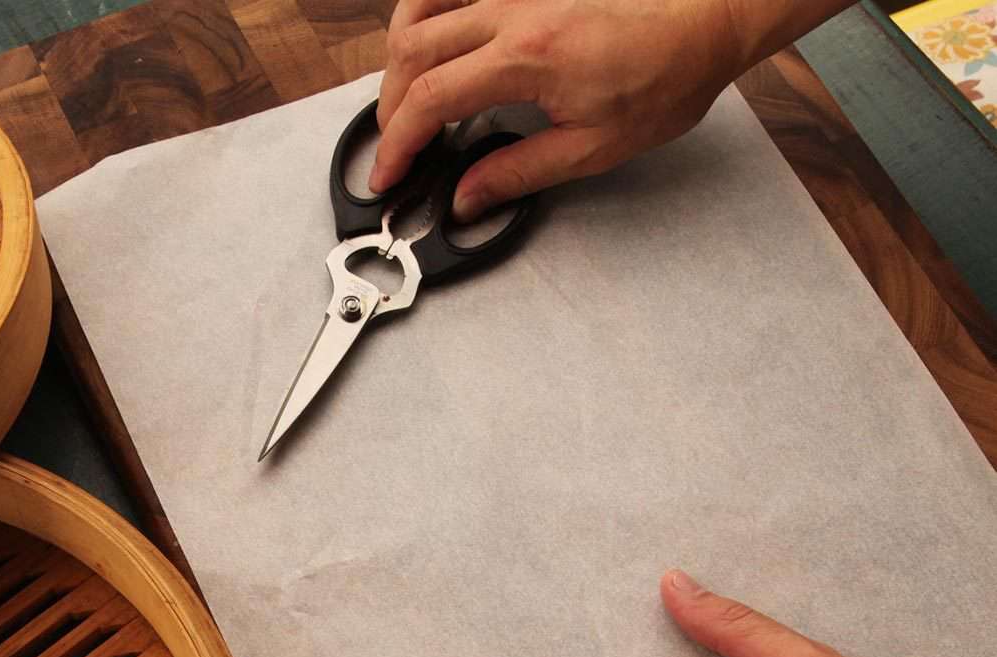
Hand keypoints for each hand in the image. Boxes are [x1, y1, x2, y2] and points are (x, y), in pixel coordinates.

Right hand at [369, 0, 852, 216]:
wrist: (707, 19)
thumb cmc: (665, 76)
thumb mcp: (594, 147)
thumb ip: (519, 173)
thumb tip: (467, 198)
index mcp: (528, 59)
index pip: (433, 100)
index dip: (398, 142)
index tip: (387, 173)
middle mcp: (512, 11)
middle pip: (413, 51)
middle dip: (390, 105)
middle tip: (397, 145)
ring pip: (421, 8)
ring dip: (399, 55)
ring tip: (404, 96)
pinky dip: (425, 15)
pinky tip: (430, 44)